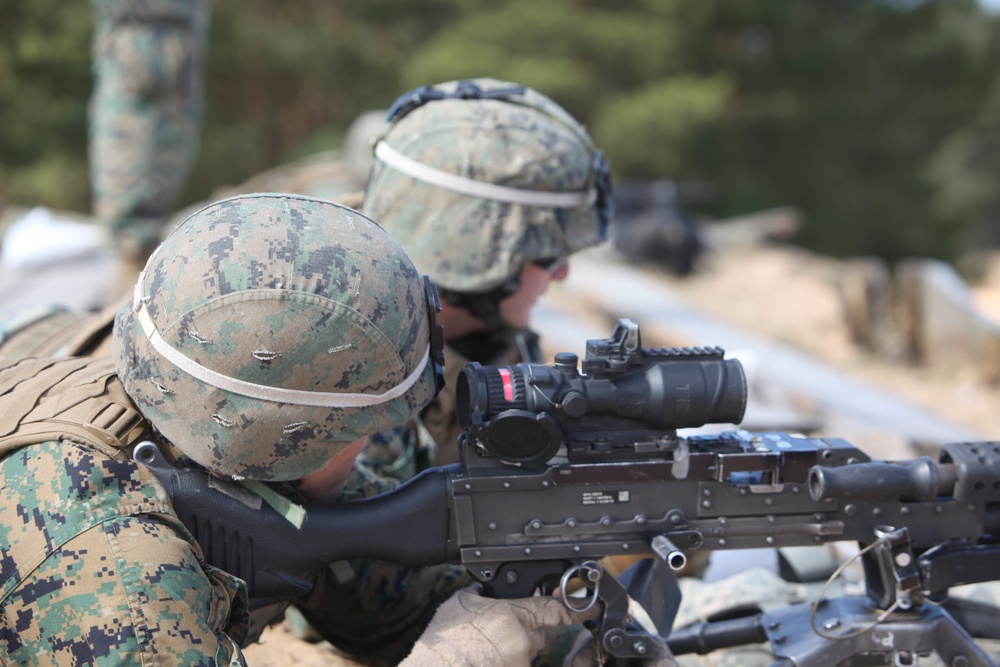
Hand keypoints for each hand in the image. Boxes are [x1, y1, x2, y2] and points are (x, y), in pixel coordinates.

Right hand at [401, 586, 598, 666]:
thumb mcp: (462, 602)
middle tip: (491, 634)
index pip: (556, 609)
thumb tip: (484, 591)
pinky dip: (502, 660)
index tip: (591, 606)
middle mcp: (525, 641)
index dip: (577, 608)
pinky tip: (484, 659)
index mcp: (516, 615)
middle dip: (519, 631)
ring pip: (522, 653)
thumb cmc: (447, 639)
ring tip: (481, 650)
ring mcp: (521, 663)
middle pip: (534, 633)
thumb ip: (481, 595)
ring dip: (507, 650)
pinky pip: (514, 663)